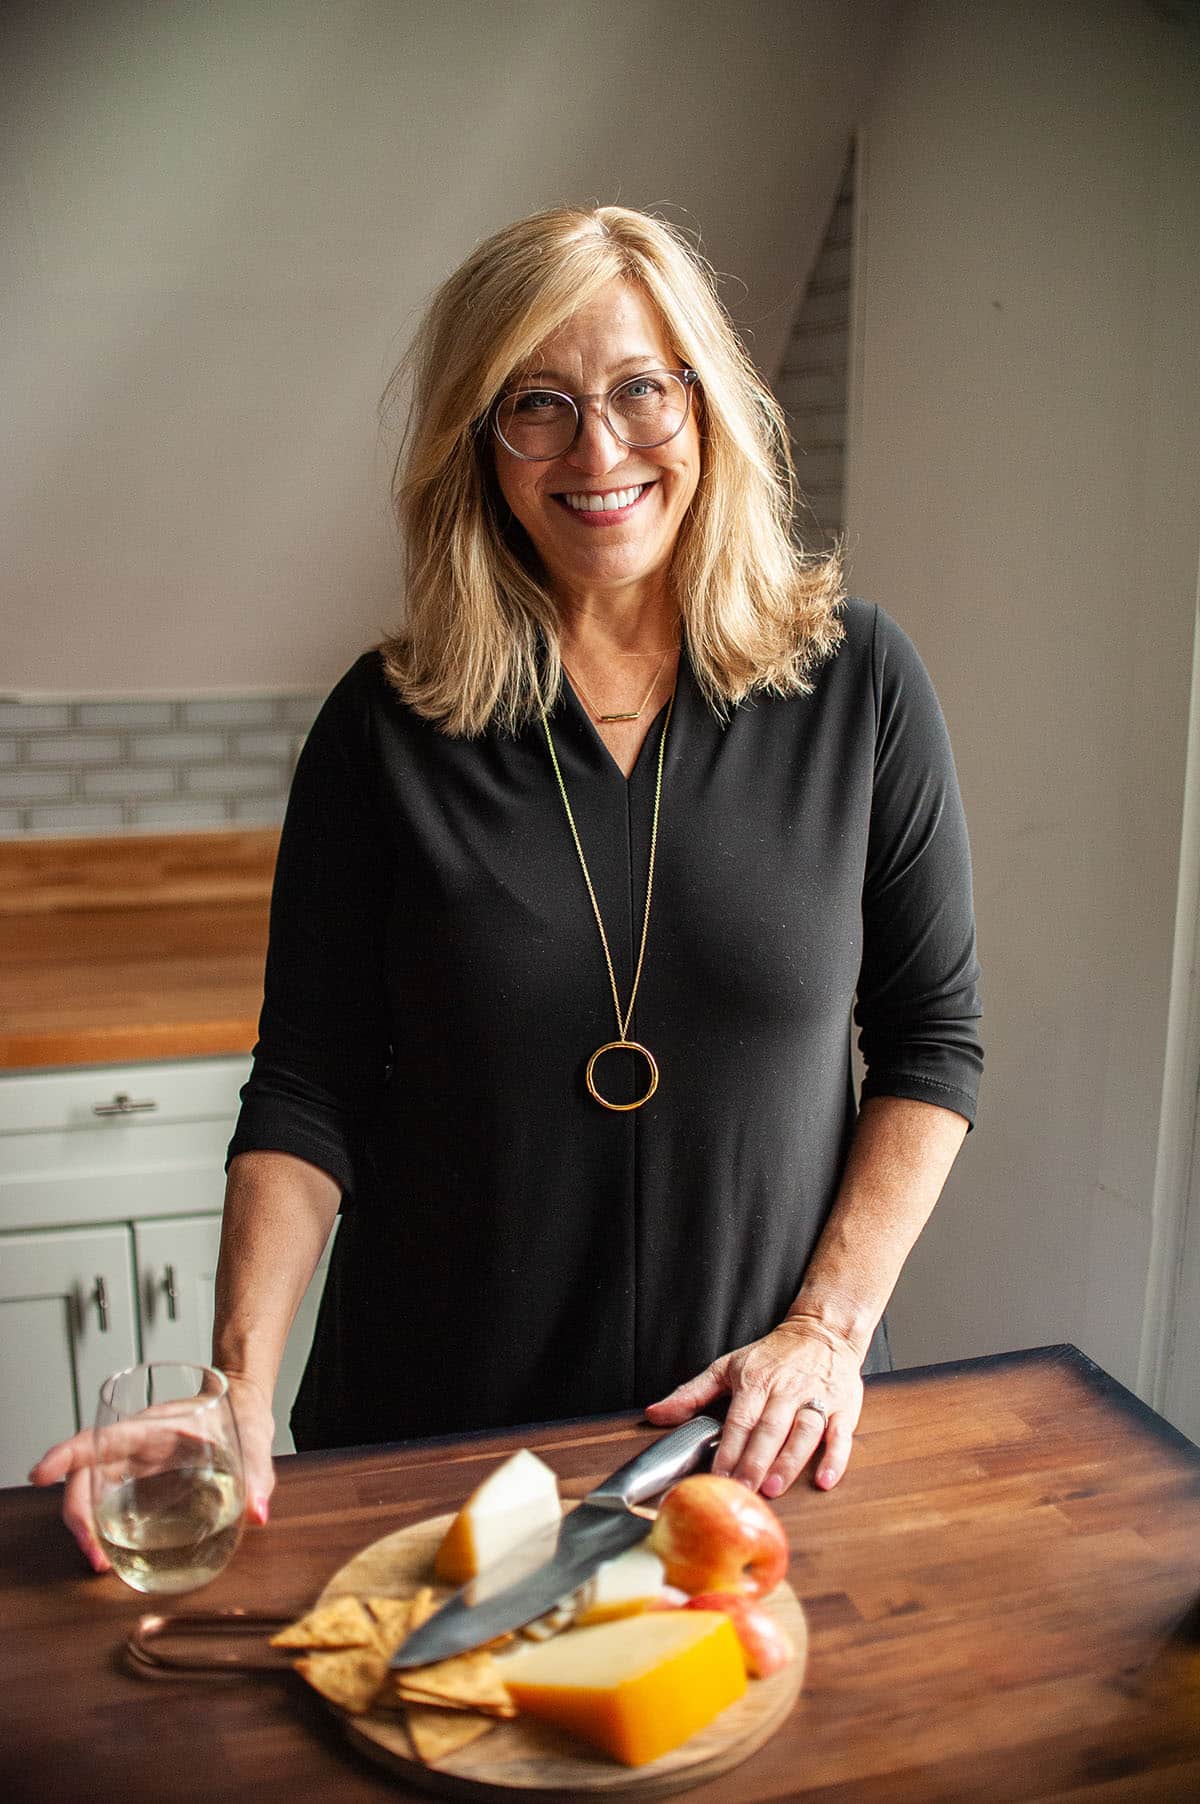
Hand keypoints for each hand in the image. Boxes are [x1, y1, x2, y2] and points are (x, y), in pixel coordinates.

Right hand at [27, 1373, 276, 1572]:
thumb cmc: (241, 1413)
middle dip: (79, 1516)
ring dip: (88, 1528)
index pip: (100, 1437)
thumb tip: (258, 1513)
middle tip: (95, 1556)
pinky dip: (103, 1526)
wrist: (243, 1406)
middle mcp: (135, 1443)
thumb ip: (258, 1474)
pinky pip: (110, 1500)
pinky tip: (111, 1552)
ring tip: (101, 1563)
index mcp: (153, 1425)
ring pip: (92, 1492)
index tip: (40, 1473)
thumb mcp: (253, 1438)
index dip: (66, 1454)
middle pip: (86, 1475)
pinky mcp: (141, 1479)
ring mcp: (135, 1461)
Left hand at [644, 1316, 864, 1497]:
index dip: (728, 1449)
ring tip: (774, 1486)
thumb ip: (692, 1393)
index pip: (740, 1419)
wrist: (823, 1331)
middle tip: (744, 1489)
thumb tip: (655, 1414)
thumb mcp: (728, 1366)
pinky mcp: (844, 1407)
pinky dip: (834, 1459)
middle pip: (770, 1428)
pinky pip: (841, 1435)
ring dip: (790, 1461)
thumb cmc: (772, 1355)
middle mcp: (786, 1390)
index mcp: (756, 1381)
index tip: (717, 1476)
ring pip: (804, 1432)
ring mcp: (817, 1399)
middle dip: (756, 1461)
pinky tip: (824, 1480)